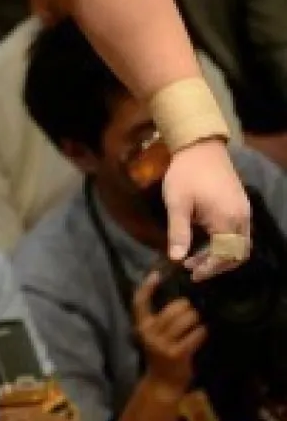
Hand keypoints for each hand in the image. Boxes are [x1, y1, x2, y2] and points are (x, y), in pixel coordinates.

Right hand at [134, 271, 205, 395]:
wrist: (162, 384)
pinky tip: (202, 334)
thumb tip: (180, 298)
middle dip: (187, 308)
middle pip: (173, 308)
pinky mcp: (177, 353)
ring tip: (198, 324)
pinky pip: (196, 334)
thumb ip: (161, 319)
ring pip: (186, 318)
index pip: (139, 302)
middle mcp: (150, 333)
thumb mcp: (154, 336)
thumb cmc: (161, 356)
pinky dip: (202, 332)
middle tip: (192, 313)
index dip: (147, 287)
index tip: (157, 275)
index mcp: (142, 326)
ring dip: (197, 319)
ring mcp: (163, 344)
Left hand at [162, 138, 250, 279]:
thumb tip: (175, 258)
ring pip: (240, 244)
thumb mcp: (176, 203)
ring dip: (221, 255)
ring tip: (195, 258)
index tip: (190, 274)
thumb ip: (178, 232)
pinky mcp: (241, 205)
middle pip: (238, 254)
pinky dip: (225, 243)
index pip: (224, 255)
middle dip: (217, 265)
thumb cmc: (185, 173)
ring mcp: (244, 211)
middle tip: (193, 270)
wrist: (200, 146)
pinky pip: (239, 233)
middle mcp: (242, 218)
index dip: (209, 268)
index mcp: (227, 219)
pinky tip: (205, 242)